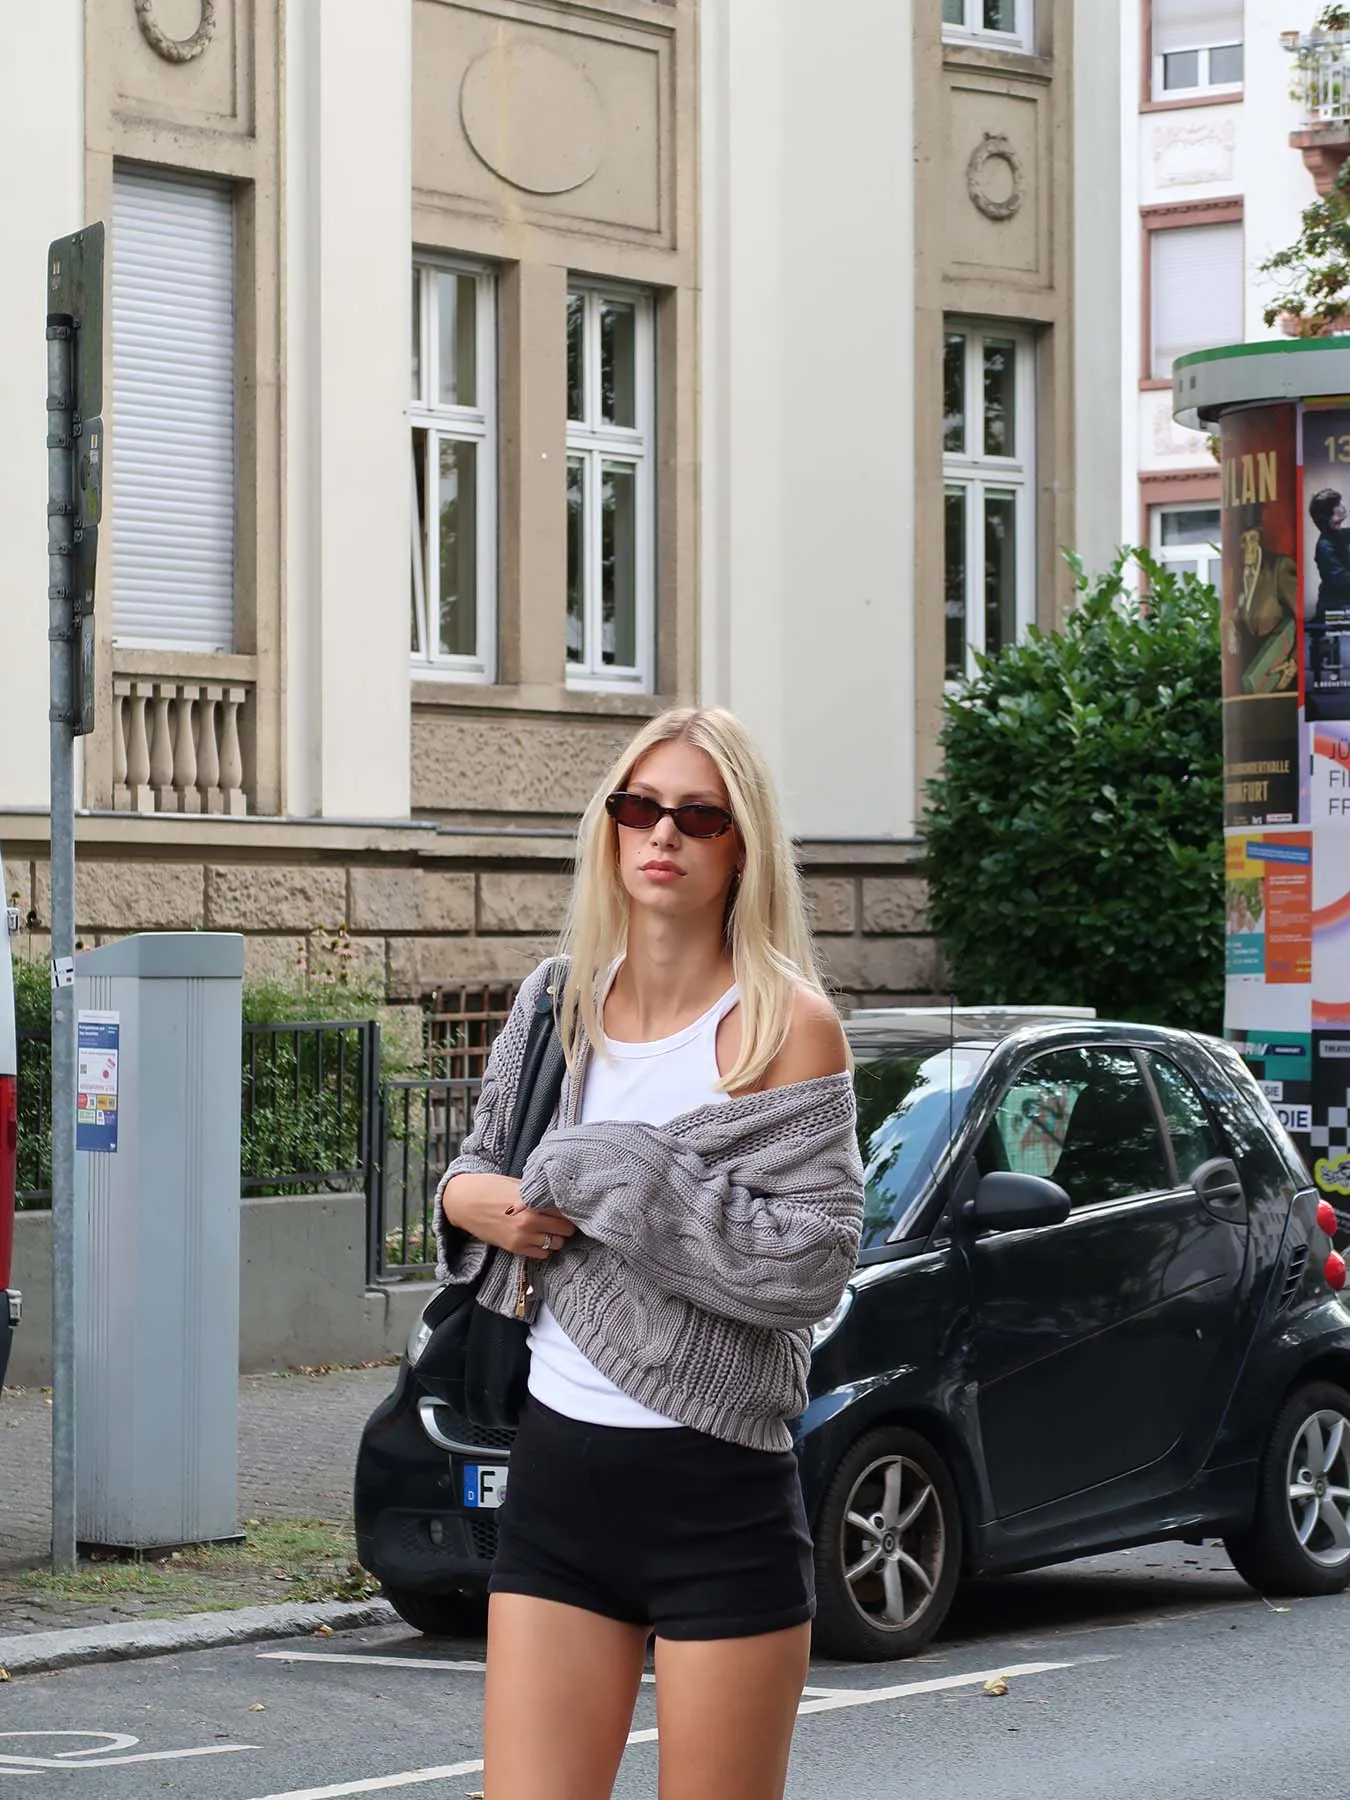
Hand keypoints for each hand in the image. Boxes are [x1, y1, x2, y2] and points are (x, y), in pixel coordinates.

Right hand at [442, 1172, 576, 1260]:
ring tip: (552, 1230)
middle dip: (567, 1225)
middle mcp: (529, 1222)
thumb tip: (557, 1194)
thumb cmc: (489, 1188)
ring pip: (557, 1244)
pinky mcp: (514, 1248)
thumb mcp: (516, 1184)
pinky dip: (545, 1248)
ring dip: (558, 1237)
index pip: (564, 1211)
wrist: (464, 1203)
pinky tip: (540, 1238)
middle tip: (565, 1220)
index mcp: (532, 1202)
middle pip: (565, 1229)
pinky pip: (542, 1254)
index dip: (569, 1209)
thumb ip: (537, 1192)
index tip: (571, 1208)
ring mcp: (522, 1237)